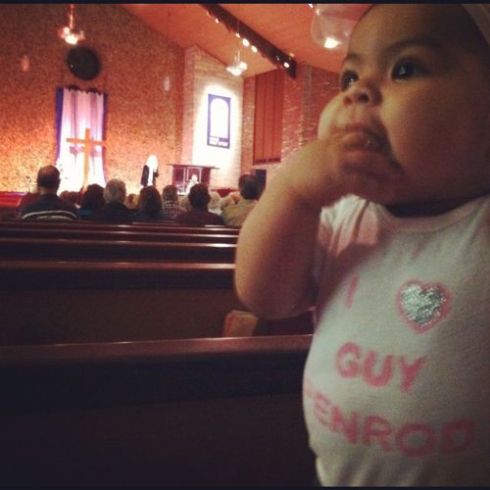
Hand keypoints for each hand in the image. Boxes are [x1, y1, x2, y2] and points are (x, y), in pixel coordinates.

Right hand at [280, 100, 402, 209]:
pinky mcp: (339, 179)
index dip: (370, 139)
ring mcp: (336, 162)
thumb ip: (326, 155)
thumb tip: (338, 159)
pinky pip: (364, 182)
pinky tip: (387, 195)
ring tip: (398, 177)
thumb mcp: (312, 161)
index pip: (353, 133)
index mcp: (327, 142)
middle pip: (364, 141)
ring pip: (368, 160)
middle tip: (396, 161)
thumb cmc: (300, 182)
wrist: (289, 194)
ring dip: (385, 169)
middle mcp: (333, 148)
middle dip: (382, 150)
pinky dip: (378, 189)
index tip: (382, 147)